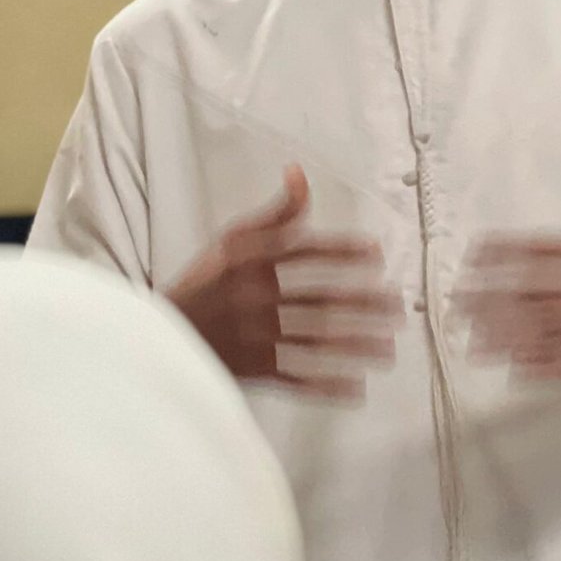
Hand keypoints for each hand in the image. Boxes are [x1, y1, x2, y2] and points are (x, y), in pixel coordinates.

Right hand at [164, 167, 399, 400]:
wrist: (162, 333)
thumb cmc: (203, 283)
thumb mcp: (232, 241)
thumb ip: (274, 214)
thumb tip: (300, 172)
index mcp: (252, 263)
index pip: (305, 253)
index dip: (343, 251)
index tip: (377, 254)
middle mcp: (256, 298)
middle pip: (319, 299)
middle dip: (363, 304)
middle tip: (399, 309)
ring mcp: (255, 336)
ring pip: (314, 341)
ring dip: (355, 346)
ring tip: (389, 349)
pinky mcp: (252, 368)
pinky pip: (295, 378)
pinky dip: (325, 386)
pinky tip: (356, 388)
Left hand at [459, 120, 560, 379]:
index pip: (549, 252)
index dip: (511, 252)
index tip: (478, 252)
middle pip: (541, 295)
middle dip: (498, 297)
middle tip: (460, 296)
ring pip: (549, 332)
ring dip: (509, 332)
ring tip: (472, 331)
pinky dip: (538, 365)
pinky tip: (508, 362)